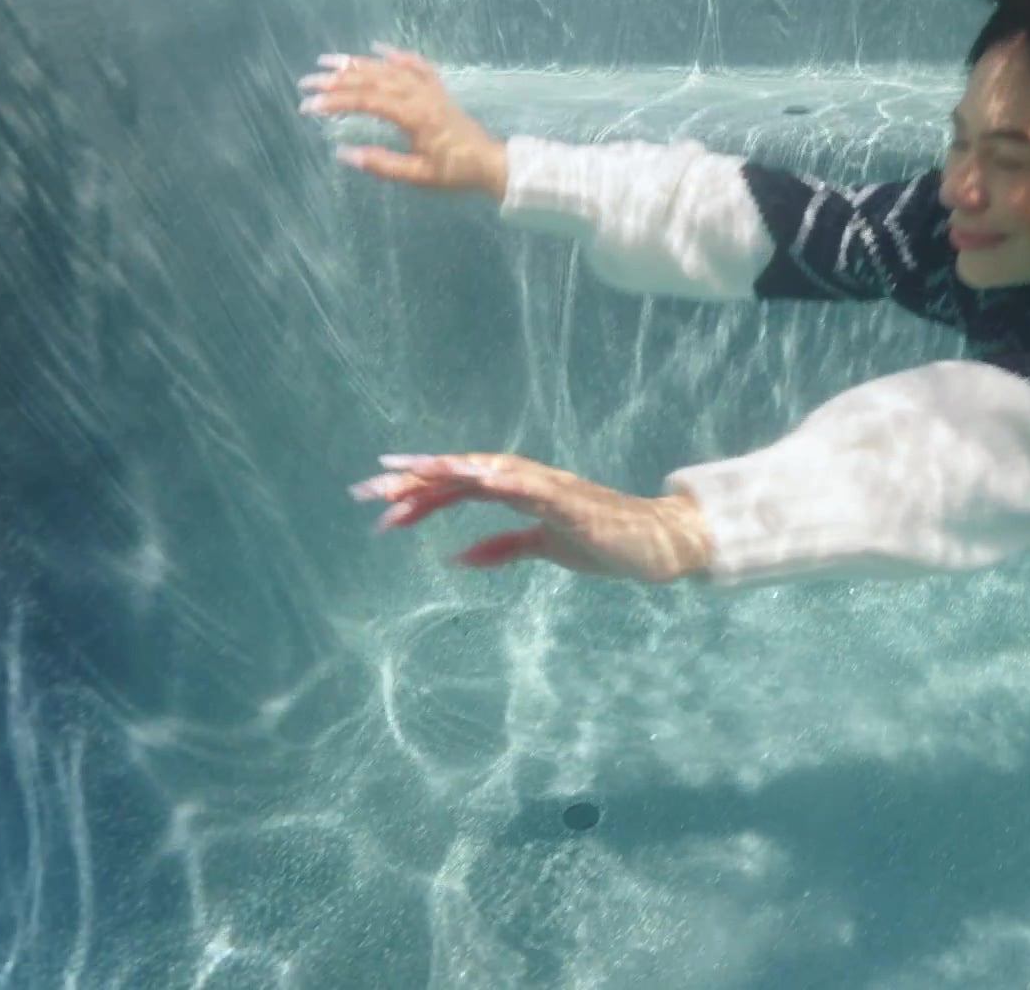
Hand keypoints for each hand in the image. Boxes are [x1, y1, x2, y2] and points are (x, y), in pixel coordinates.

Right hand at [297, 44, 507, 199]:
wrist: (490, 163)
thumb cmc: (454, 173)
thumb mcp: (418, 176)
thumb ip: (382, 164)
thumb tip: (344, 154)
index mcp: (413, 116)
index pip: (365, 101)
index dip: (335, 101)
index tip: (309, 106)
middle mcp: (419, 95)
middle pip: (371, 79)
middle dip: (336, 79)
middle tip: (307, 81)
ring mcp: (429, 89)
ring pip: (388, 68)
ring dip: (356, 63)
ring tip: (328, 61)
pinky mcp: (437, 89)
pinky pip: (415, 65)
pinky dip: (396, 55)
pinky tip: (378, 48)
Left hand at [350, 453, 713, 583]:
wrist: (660, 545)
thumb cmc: (607, 542)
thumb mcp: (545, 549)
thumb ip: (503, 549)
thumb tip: (456, 557)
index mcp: (521, 492)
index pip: (459, 486)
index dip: (418, 489)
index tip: (377, 495)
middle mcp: (530, 481)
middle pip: (463, 474)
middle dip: (415, 480)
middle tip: (368, 489)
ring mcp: (551, 488)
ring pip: (490, 472)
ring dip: (449, 472)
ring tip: (409, 474)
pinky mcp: (573, 503)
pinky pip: (534, 488)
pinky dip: (505, 480)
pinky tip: (477, 477)